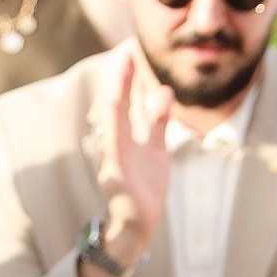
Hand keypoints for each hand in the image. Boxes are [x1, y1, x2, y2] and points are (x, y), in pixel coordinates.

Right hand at [96, 50, 172, 260]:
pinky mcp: (115, 173)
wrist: (138, 224)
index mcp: (127, 136)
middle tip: (127, 52)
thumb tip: (163, 90)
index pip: (128, 100)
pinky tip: (114, 106)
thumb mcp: (156, 147)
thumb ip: (158, 120)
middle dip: (123, 80)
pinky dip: (113, 126)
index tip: (132, 52)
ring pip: (114, 122)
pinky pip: (113, 146)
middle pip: (119, 105)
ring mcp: (114, 158)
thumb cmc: (144, 187)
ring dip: (117, 96)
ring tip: (121, 72)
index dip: (130, 78)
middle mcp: (117, 143)